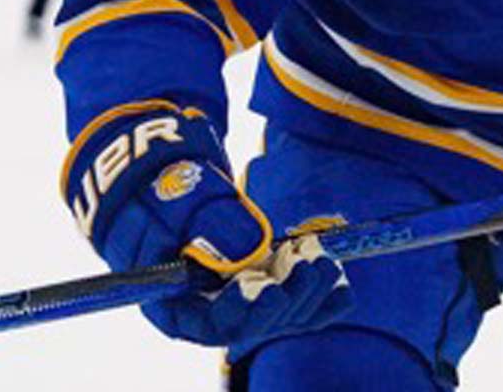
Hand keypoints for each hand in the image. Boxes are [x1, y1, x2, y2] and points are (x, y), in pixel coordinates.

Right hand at [62, 104, 351, 346]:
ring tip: (326, 263)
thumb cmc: (163, 193)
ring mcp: (244, 298)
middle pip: (256, 324)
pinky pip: (301, 300)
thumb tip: (249, 252)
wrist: (172, 177)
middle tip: (308, 267)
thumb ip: (208, 225)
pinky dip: (322, 294)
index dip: (242, 314)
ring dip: (309, 293)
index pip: (212, 326)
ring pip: (283, 315)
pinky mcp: (267, 282)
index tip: (267, 292)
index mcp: (177, 305)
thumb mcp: (176, 203)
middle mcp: (213, 310)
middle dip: (287, 299)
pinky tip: (340, 277)